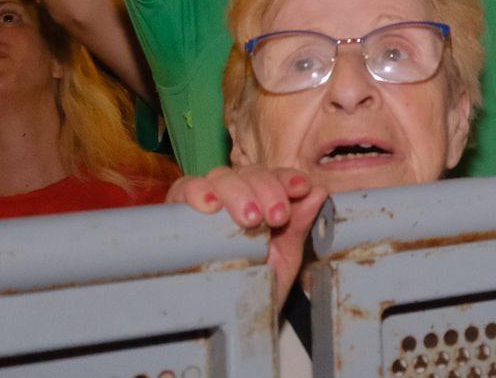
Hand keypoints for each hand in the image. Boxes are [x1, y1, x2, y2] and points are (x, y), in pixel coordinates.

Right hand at [167, 165, 326, 301]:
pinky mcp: (176, 211)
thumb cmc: (254, 286)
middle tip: (277, 217)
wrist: (220, 322)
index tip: (302, 189)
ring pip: (222, 177)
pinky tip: (209, 205)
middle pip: (250, 173)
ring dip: (239, 193)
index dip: (289, 178)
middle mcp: (235, 194)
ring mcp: (206, 200)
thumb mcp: (283, 261)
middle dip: (268, 190)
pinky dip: (197, 192)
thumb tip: (319, 192)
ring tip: (250, 219)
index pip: (276, 177)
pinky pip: (183, 189)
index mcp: (263, 200)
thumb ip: (299, 227)